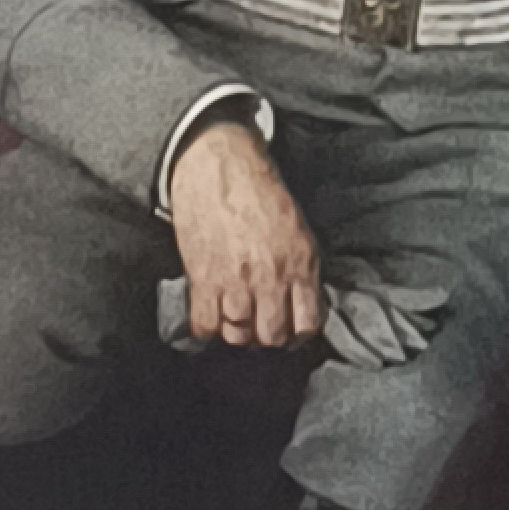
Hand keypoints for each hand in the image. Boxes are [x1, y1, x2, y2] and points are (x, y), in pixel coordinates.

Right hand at [164, 120, 322, 354]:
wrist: (220, 170)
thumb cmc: (261, 196)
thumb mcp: (298, 231)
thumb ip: (302, 270)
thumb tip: (300, 304)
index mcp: (299, 264)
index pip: (307, 323)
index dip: (298, 335)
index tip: (290, 332)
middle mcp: (269, 277)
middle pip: (271, 336)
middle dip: (266, 339)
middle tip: (259, 329)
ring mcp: (234, 280)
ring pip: (238, 335)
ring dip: (236, 334)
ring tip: (234, 323)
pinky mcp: (202, 278)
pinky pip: (204, 324)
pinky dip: (206, 330)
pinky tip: (209, 319)